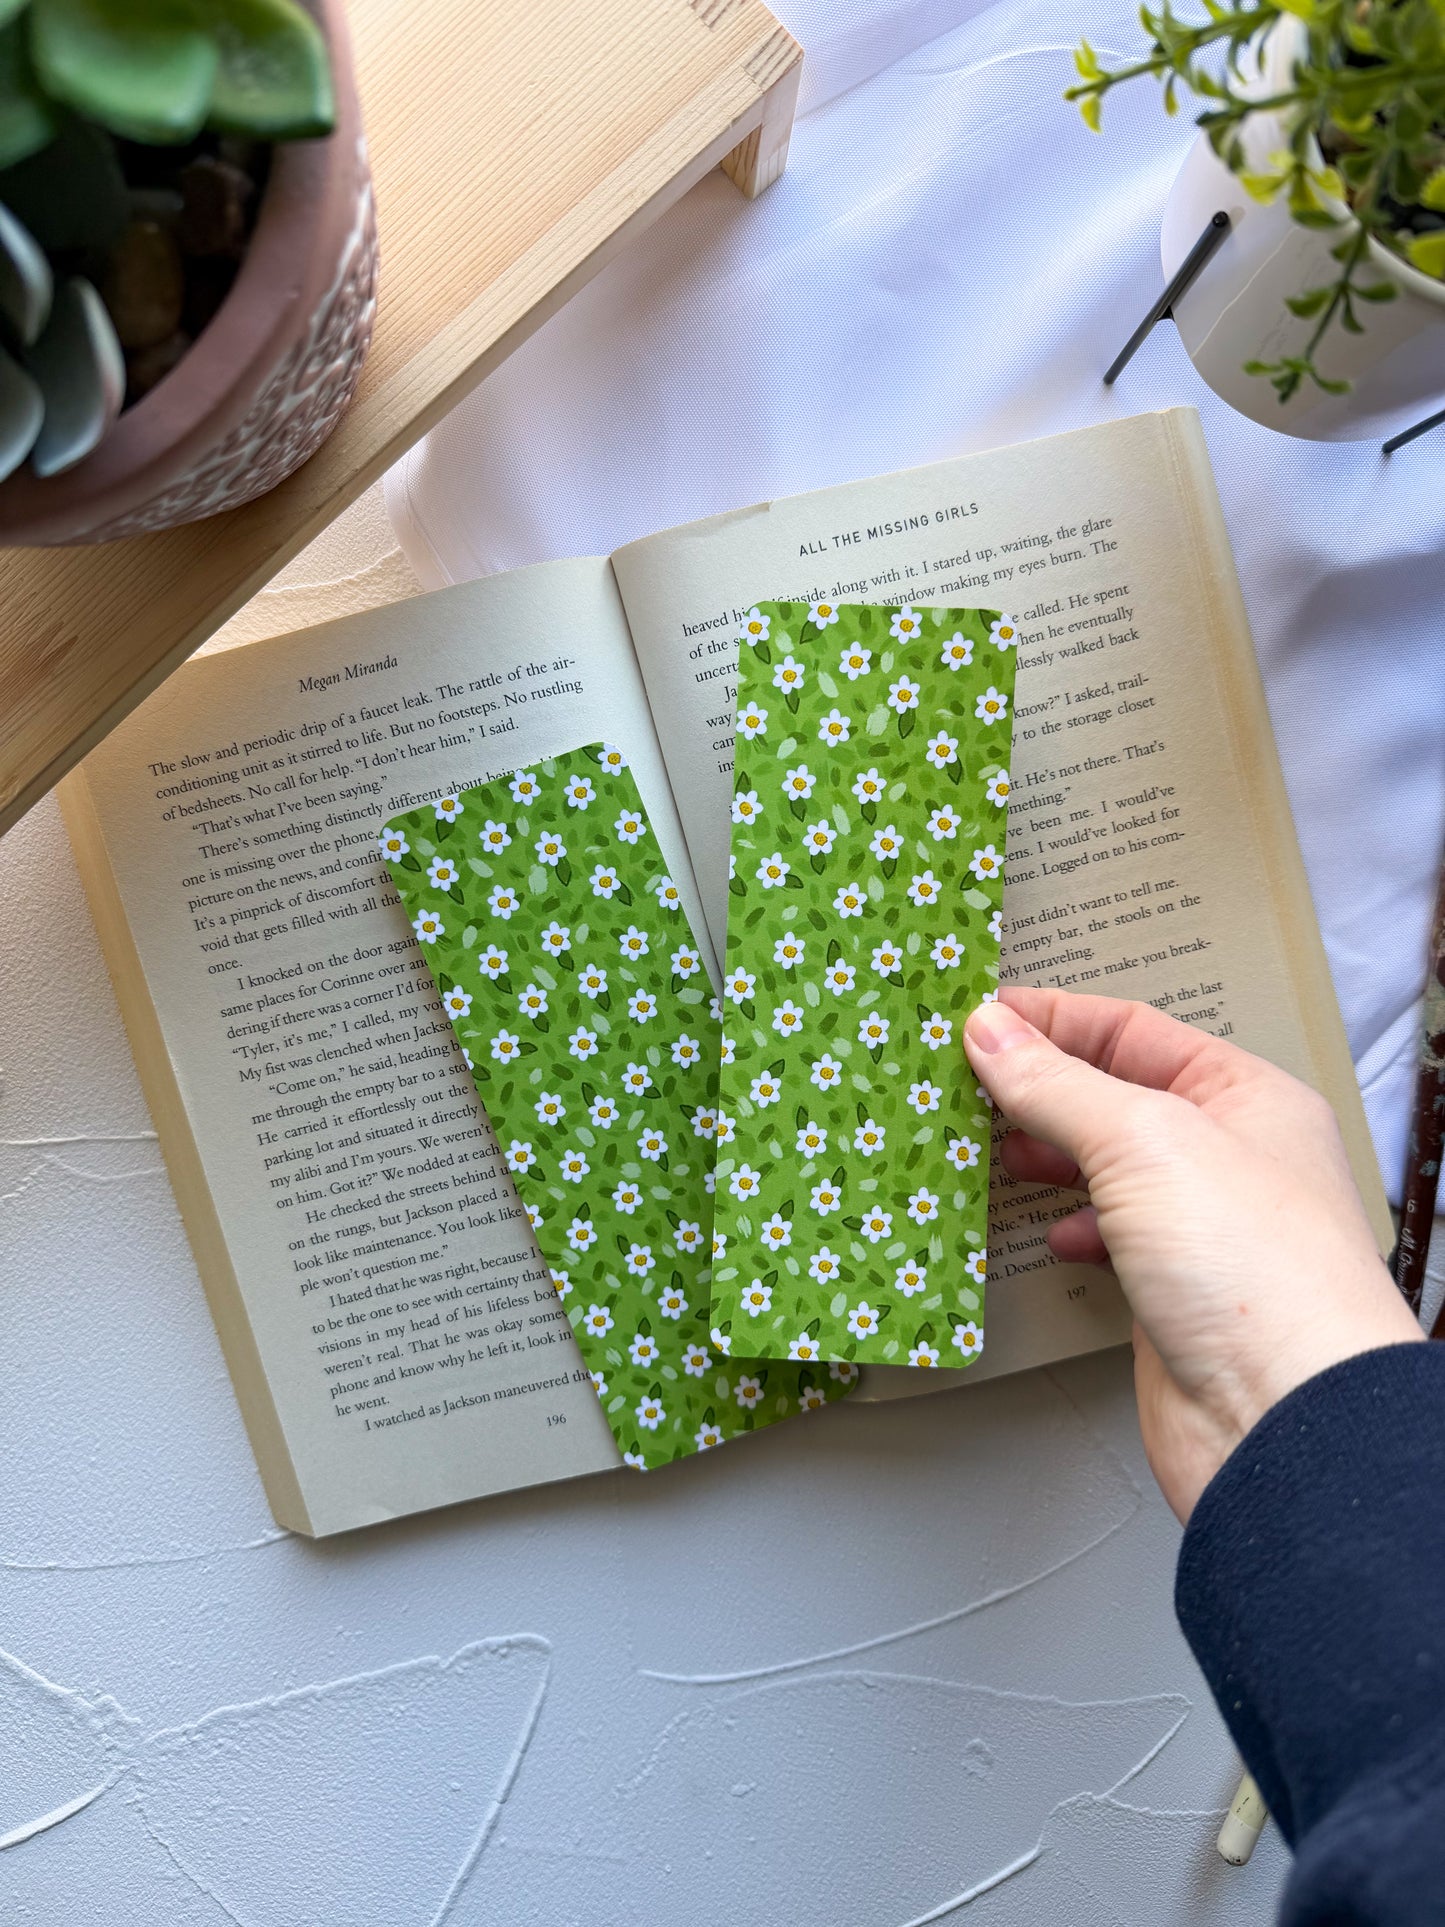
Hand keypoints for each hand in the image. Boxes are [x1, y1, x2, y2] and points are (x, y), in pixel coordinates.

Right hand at [963, 987, 1421, 1521]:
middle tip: (965, 1085)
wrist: (1280, 1418)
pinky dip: (1068, 1229)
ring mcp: (1202, 1229)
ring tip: (989, 1151)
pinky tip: (1049, 1234)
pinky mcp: (1173, 1295)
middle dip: (1040, 1090)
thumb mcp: (1143, 1142)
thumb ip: (1058, 1084)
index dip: (1051, 1020)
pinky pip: (1109, 1240)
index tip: (978, 1019)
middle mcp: (1229, 1155)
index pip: (1132, 1030)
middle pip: (1115, 1097)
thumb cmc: (1252, 1269)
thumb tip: (991, 1031)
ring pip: (1108, 1170)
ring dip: (1047, 1158)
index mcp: (1245, 1095)